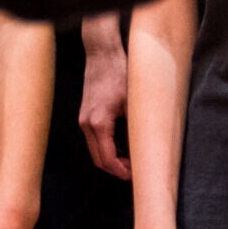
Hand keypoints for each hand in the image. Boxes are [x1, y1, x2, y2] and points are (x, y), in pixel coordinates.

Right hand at [78, 17, 130, 181]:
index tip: (136, 175)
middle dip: (115, 169)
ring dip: (110, 158)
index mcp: (98, 124)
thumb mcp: (132, 102)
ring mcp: (83, 119)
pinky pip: (93, 139)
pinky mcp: (84, 113)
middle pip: (98, 159)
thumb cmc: (118, 73)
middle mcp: (86, 124)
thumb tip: (144, 149)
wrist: (102, 53)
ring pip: (94, 150)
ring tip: (129, 159)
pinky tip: (120, 143)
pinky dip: (105, 147)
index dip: (121, 172)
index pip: (107, 159)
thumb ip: (135, 127)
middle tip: (134, 171)